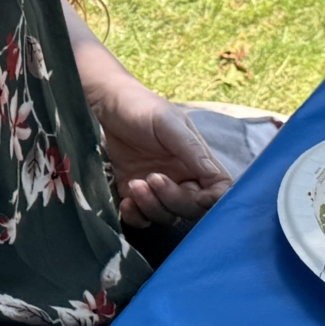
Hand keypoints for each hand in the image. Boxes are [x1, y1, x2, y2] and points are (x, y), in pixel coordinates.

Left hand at [92, 81, 231, 227]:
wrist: (106, 106)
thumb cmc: (142, 108)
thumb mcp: (168, 122)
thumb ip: (191, 148)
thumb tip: (214, 175)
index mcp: (196, 161)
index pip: (218, 190)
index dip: (213, 201)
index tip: (198, 197)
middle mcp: (181, 178)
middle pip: (191, 208)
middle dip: (173, 200)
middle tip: (153, 178)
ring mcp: (158, 189)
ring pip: (167, 216)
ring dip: (151, 207)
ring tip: (135, 184)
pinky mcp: (135, 195)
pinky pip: (142, 219)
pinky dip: (136, 217)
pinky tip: (126, 201)